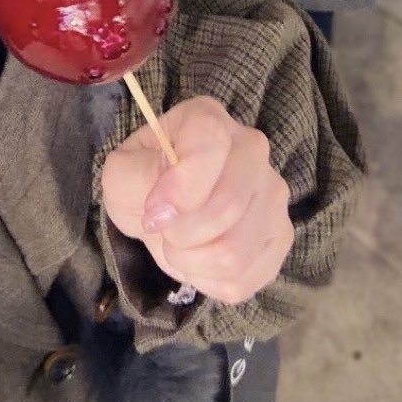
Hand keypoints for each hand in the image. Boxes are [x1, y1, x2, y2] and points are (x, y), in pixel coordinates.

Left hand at [101, 96, 292, 303]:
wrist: (165, 206)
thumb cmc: (144, 180)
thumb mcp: (122, 171)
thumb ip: (137, 177)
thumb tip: (167, 210)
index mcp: (209, 120)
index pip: (211, 145)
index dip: (180, 188)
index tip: (153, 213)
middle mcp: (252, 150)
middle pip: (229, 206)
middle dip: (181, 234)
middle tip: (163, 230)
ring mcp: (273, 195)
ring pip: (235, 252)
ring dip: (191, 262)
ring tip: (179, 247)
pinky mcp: (280, 239)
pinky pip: (244, 279)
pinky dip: (208, 281)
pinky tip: (200, 260)